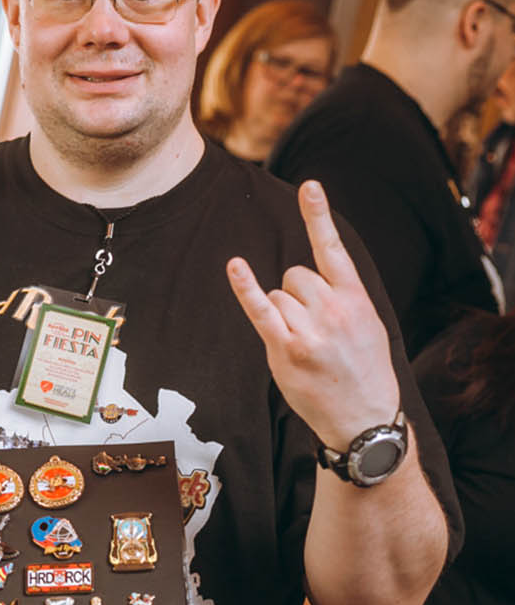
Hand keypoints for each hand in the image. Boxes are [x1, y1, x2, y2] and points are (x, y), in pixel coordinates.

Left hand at [225, 181, 398, 449]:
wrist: (365, 419)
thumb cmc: (362, 370)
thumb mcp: (368, 326)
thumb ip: (341, 297)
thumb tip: (302, 278)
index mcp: (356, 299)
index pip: (333, 249)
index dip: (318, 216)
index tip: (308, 185)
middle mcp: (334, 309)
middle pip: (293, 275)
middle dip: (295, 296)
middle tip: (314, 330)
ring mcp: (310, 329)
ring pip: (276, 297)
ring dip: (282, 317)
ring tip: (305, 346)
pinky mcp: (286, 349)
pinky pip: (260, 309)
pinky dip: (245, 287)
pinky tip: (236, 266)